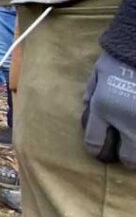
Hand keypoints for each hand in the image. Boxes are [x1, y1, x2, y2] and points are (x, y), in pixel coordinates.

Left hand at [83, 52, 135, 166]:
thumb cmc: (119, 57)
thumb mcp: (98, 73)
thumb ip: (91, 93)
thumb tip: (88, 105)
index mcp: (105, 108)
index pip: (95, 142)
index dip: (96, 149)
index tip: (100, 150)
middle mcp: (128, 121)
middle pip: (129, 158)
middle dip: (127, 159)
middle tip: (127, 153)